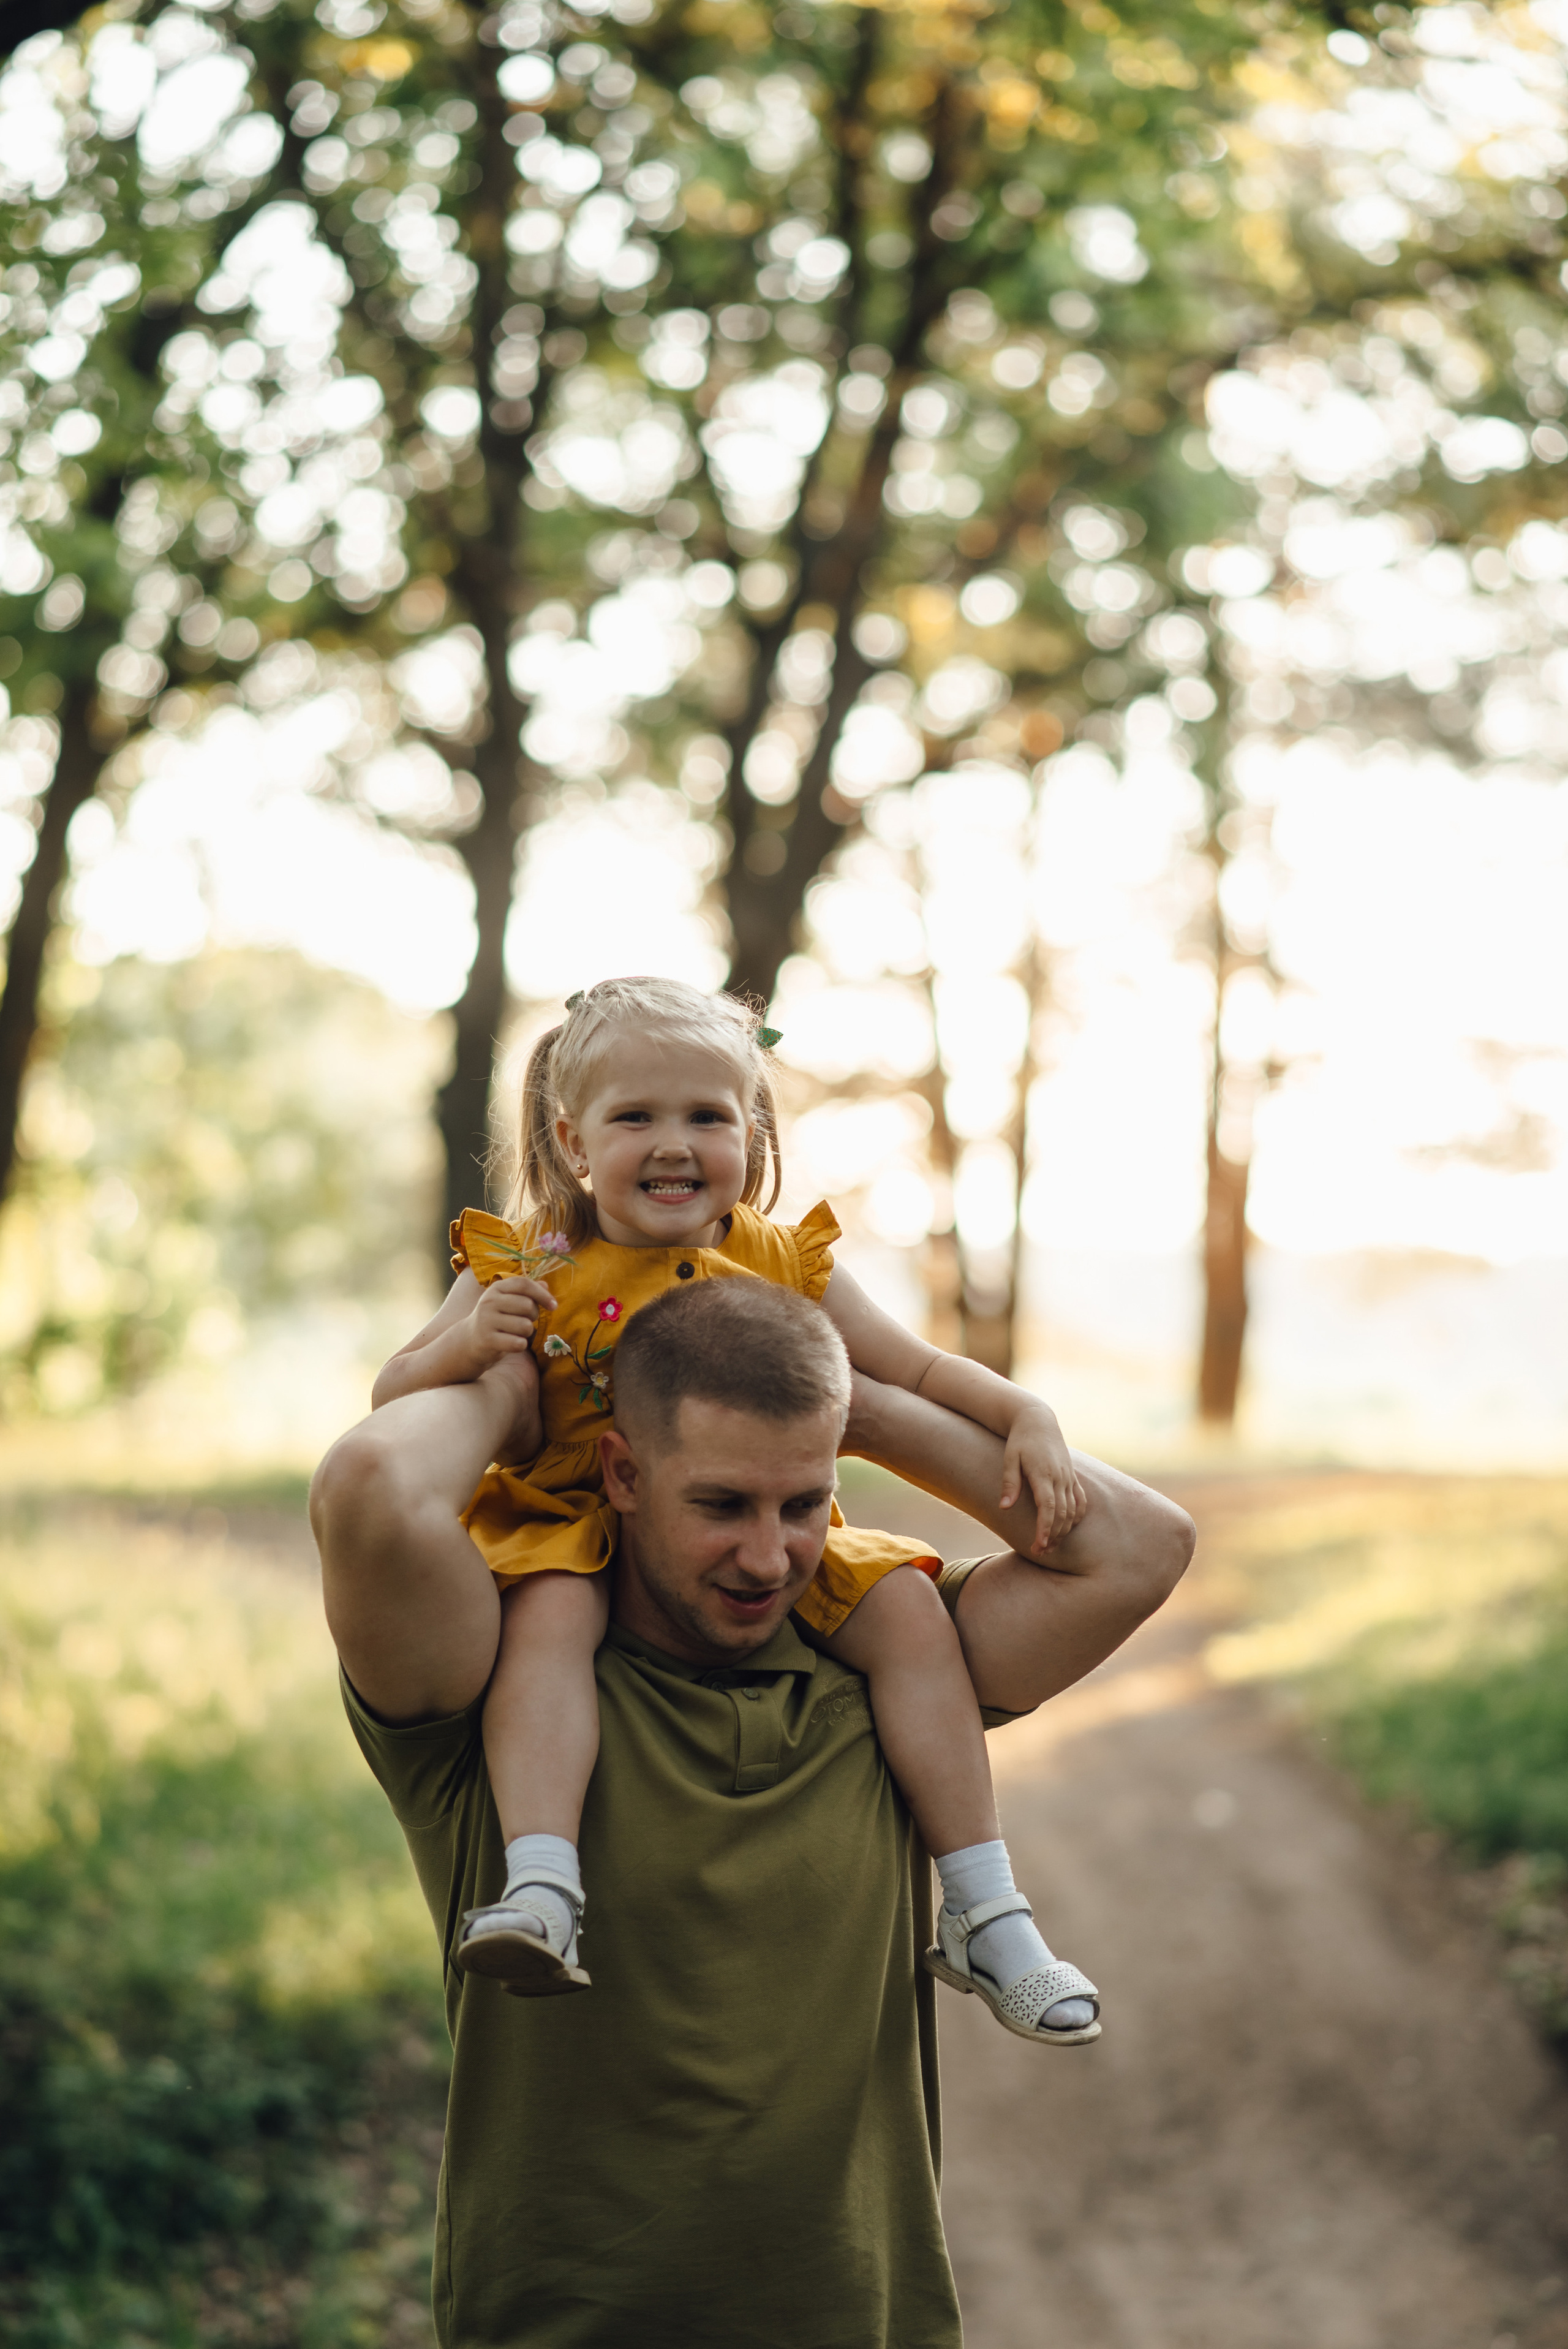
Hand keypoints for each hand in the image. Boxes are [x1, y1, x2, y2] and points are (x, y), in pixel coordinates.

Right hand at [458, 1275, 555, 1375]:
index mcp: (496, 1288)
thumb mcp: (508, 1300)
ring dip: (527, 1332)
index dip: (542, 1294)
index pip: (523, 1284)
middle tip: (526, 1320)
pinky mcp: (487, 1340)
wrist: (470, 1339)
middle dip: (534, 1315)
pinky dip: (521, 1345)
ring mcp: (486, 1321)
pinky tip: (513, 1343)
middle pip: (527, 1305)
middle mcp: (489, 1301)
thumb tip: (545, 1286)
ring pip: (525, 1326)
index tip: (553, 1306)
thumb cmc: (496, 1318)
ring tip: (517, 1332)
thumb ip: (527, 1292)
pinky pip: (518, 1343)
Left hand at [1001, 1407, 1087, 1558]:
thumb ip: (1009, 1483)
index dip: (1045, 1528)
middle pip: (1062, 1513)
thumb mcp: (1010, 1458)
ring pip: (1073, 1510)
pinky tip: (1068, 1529)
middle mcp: (1060, 1477)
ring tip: (1051, 1546)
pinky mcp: (1073, 1477)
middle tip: (1040, 1552)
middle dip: (1053, 1536)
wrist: (1038, 1421)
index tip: (1039, 1545)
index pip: (1048, 1507)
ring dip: (1064, 1531)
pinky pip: (1080, 1501)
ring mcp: (1069, 1477)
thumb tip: (1004, 1507)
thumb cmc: (1020, 1440)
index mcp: (1044, 1473)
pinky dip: (1076, 1517)